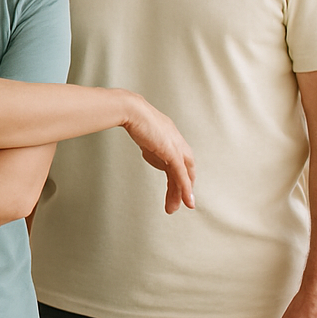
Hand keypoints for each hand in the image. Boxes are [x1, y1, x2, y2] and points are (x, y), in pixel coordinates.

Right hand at [121, 93, 195, 213]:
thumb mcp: (142, 131)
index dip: (180, 175)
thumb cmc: (131, 115)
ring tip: (175, 208)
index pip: (181, 160)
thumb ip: (148, 142)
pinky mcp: (172, 153)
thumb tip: (147, 149)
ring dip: (180, 194)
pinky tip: (185, 201)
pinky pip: (181, 175)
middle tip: (177, 204)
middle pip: (186, 170)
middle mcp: (177, 142)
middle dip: (182, 188)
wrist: (131, 109)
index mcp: (171, 137)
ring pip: (183, 176)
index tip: (174, 187)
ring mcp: (176, 147)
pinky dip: (184, 189)